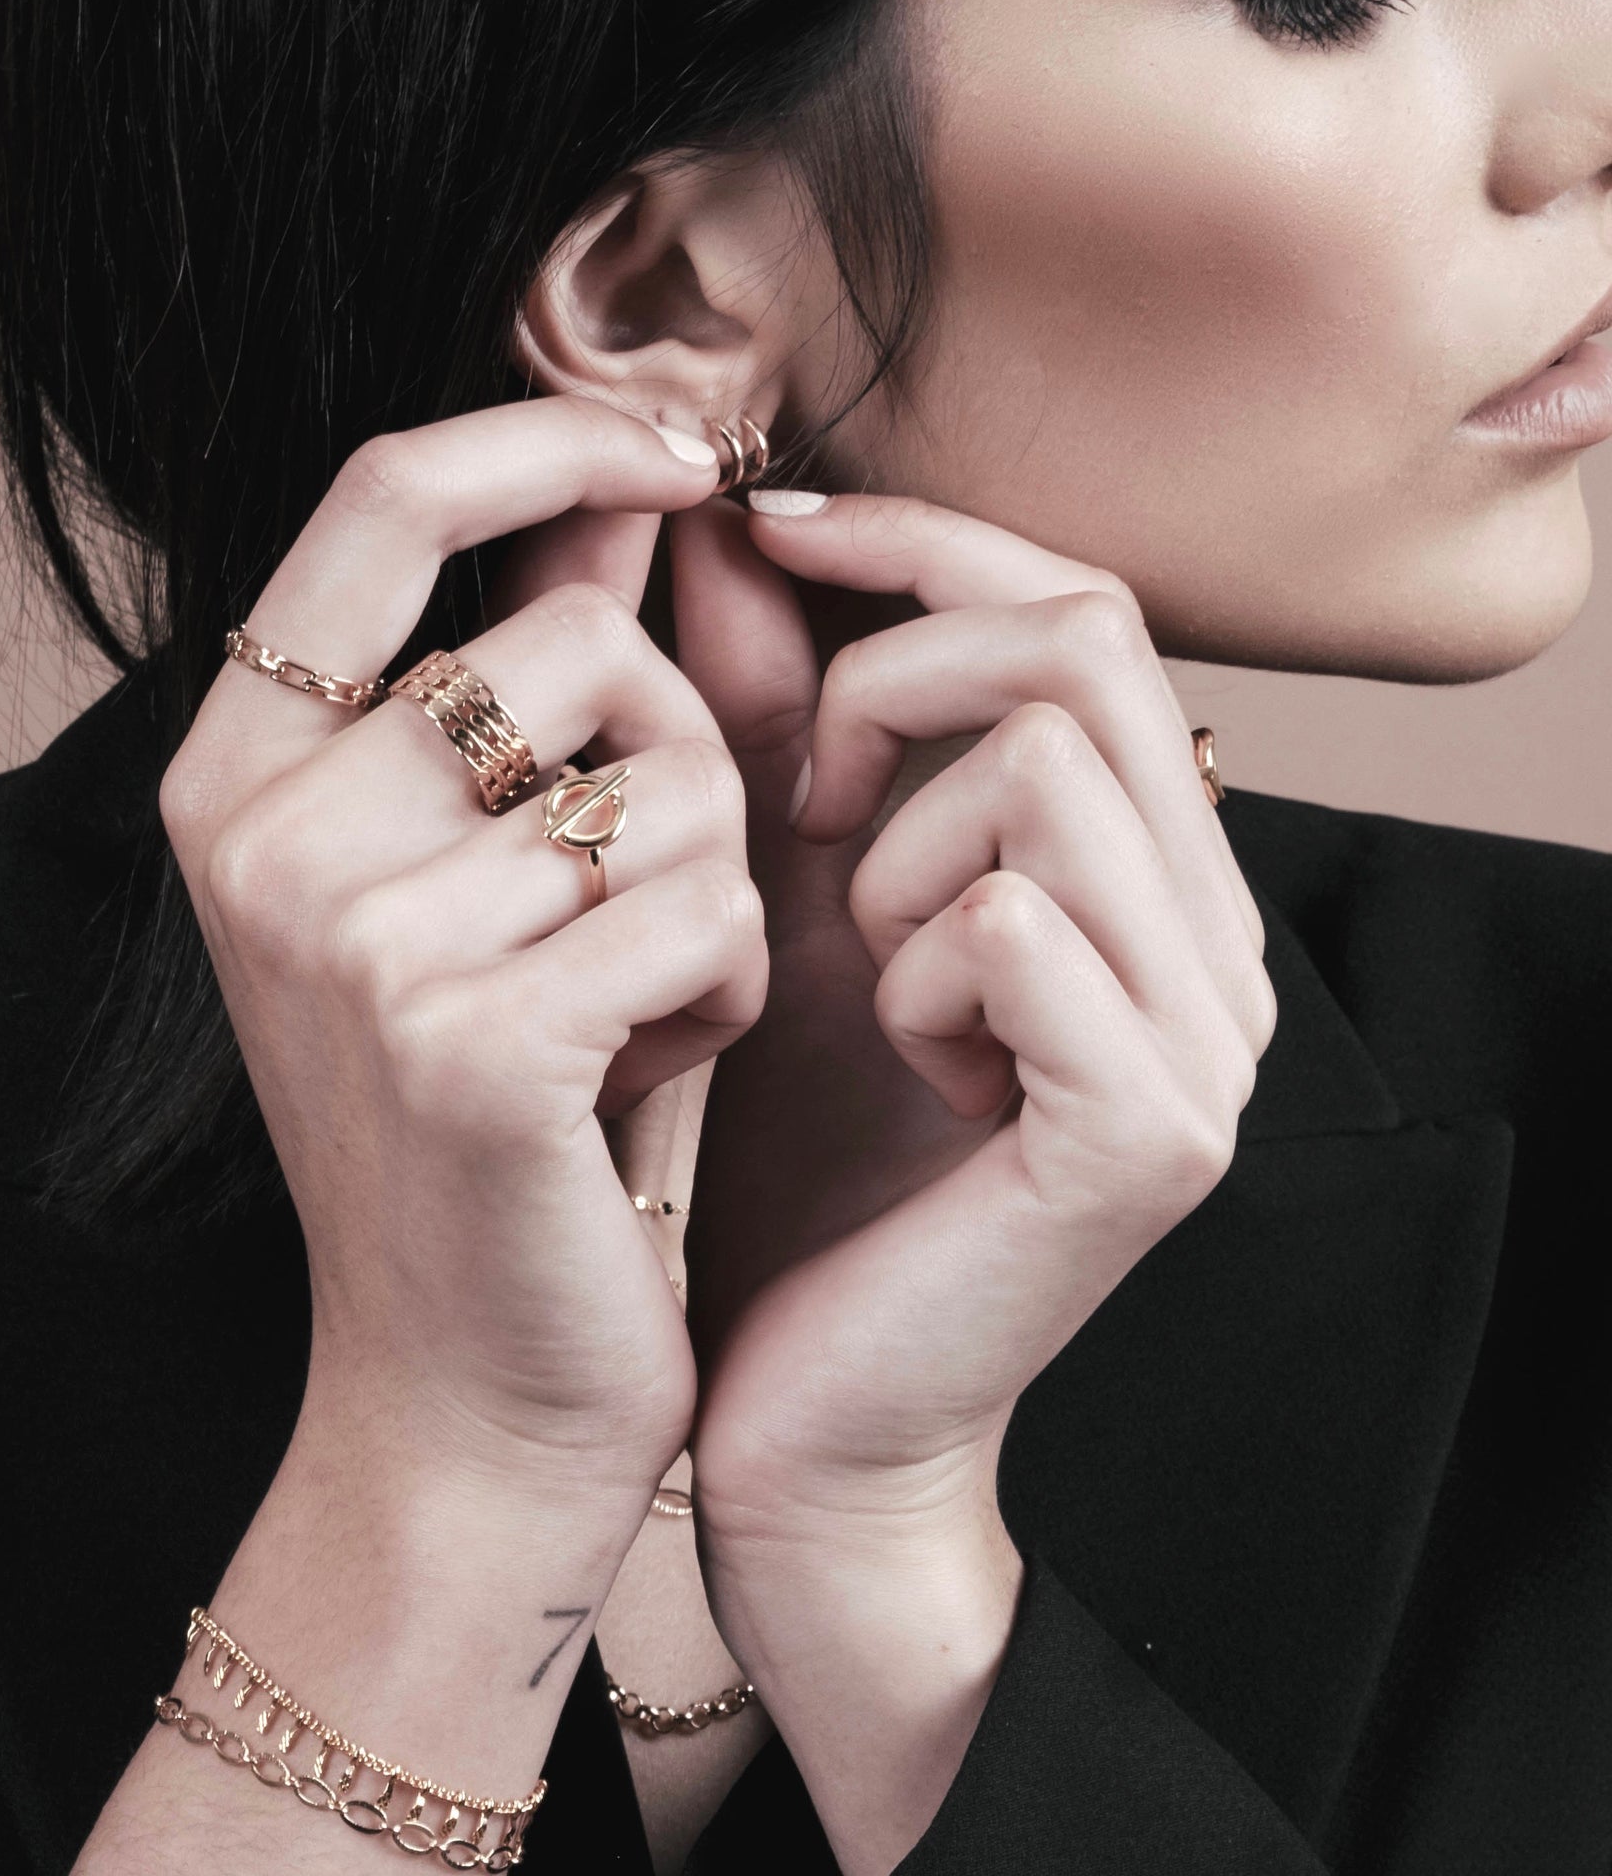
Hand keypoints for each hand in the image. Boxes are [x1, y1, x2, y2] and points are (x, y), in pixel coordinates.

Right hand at [160, 397, 765, 1498]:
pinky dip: (729, 989)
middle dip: (682, 758)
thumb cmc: (484, 1108)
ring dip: (709, 893)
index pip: (385, 495)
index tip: (671, 455)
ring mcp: (350, 941)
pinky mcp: (470, 1044)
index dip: (544, 437)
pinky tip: (650, 1072)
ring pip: (677, 782)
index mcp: (236, 773)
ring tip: (629, 1002)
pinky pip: (706, 910)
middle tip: (636, 901)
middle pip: (584, 644)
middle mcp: (264, 838)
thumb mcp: (468, 871)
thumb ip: (535, 667)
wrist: (459, 1387)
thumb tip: (637, 474)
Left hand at [667, 494, 1274, 1869]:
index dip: (924, 543)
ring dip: (886, 852)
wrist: (803, 1408)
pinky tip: (904, 1062)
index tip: (769, 530)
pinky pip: (1016, 916)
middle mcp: (1213, 934)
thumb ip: (769, 718)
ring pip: (1041, 769)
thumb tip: (726, 531)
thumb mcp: (778, 900)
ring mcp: (1205, 1034)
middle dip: (891, 683)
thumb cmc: (789, 1152)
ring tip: (858, 972)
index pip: (1083, 609)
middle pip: (1085, 645)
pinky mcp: (1152, 1130)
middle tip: (798, 798)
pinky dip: (910, 964)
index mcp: (1143, 869)